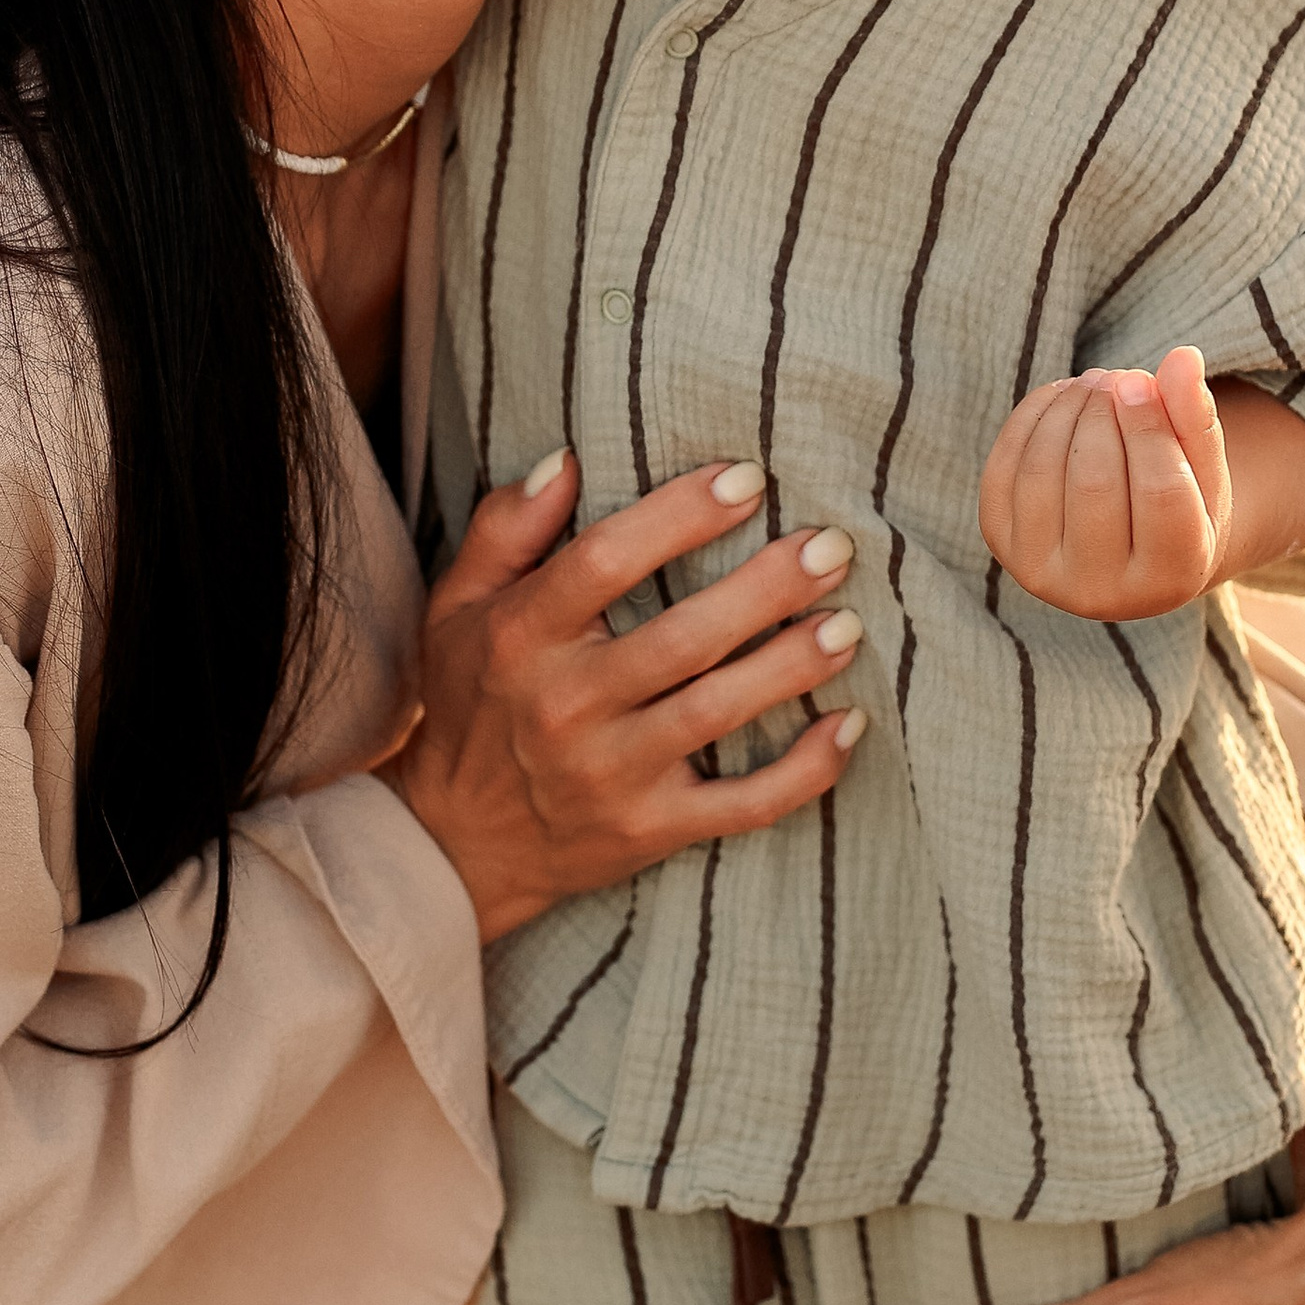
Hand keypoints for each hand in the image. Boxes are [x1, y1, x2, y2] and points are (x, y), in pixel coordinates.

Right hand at [384, 452, 864, 942]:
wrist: (457, 846)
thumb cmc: (471, 704)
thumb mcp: (457, 606)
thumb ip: (506, 528)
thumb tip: (566, 459)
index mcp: (521, 636)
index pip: (604, 560)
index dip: (680, 515)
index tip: (747, 479)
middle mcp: (565, 704)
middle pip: (682, 637)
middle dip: (766, 589)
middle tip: (832, 546)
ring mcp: (610, 774)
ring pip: (717, 713)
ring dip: (792, 667)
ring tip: (847, 624)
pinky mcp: (648, 830)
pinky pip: (741, 806)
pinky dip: (804, 773)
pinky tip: (848, 727)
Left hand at [979, 348, 1231, 618]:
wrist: (1124, 553)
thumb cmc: (1180, 504)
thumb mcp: (1202, 470)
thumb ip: (1197, 418)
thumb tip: (1183, 357)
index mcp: (1170, 577)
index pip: (1161, 494)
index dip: (1148, 427)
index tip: (1141, 379)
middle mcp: (1102, 593)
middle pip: (1095, 482)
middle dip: (1102, 413)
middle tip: (1118, 376)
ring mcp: (1042, 573)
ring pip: (1043, 471)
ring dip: (1067, 408)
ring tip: (1095, 381)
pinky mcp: (1001, 543)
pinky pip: (1005, 465)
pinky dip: (1031, 417)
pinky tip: (1062, 396)